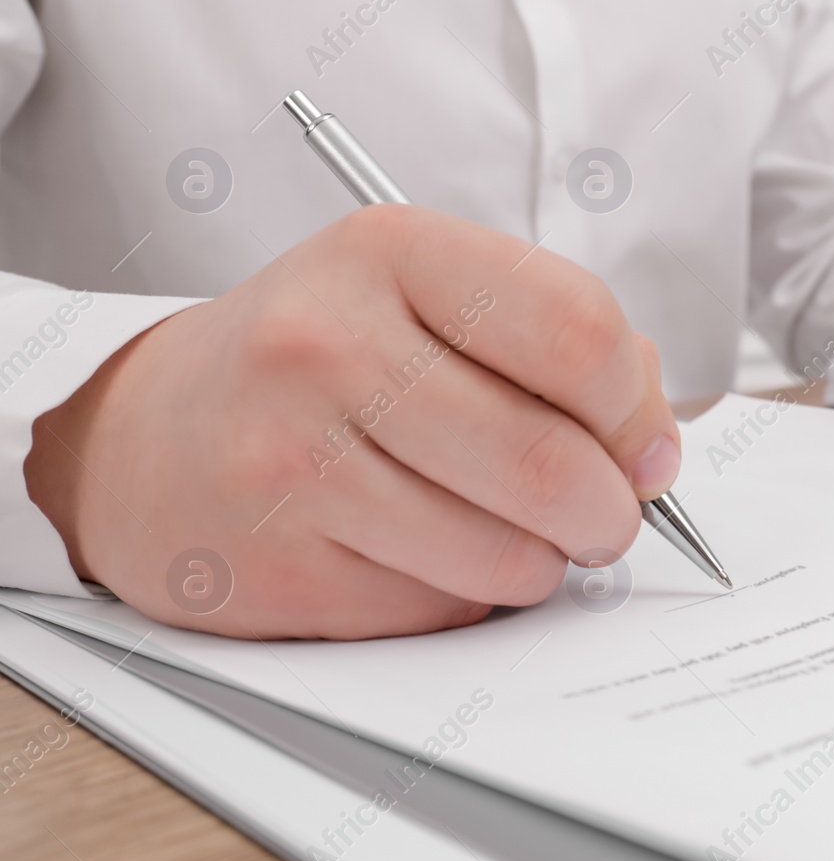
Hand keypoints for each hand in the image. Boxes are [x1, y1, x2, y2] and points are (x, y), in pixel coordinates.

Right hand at [23, 206, 678, 638]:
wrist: (151, 433)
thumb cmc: (327, 359)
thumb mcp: (431, 297)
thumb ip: (560, 347)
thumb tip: (655, 450)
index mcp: (392, 252)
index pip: (580, 332)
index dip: (639, 409)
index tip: (643, 445)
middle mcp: (329, 345)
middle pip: (551, 461)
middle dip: (610, 510)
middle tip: (604, 514)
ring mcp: (291, 460)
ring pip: (506, 554)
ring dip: (544, 560)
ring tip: (511, 527)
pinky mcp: (277, 567)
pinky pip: (442, 608)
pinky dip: (467, 593)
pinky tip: (423, 549)